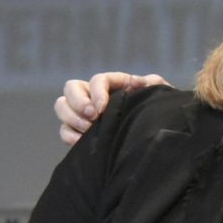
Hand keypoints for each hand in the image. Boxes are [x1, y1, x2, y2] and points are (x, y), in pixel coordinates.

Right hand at [54, 72, 168, 144]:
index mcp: (115, 84)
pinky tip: (84, 142)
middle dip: (78, 103)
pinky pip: (65, 130)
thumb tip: (138, 81)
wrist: (156, 137)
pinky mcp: (81, 132)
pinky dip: (70, 136)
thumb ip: (153, 84)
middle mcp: (96, 96)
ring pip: (63, 108)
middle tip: (93, 118)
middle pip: (70, 89)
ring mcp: (86, 114)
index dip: (96, 91)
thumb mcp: (160, 96)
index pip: (97, 80)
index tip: (102, 108)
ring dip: (72, 118)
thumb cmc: (158, 112)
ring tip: (89, 130)